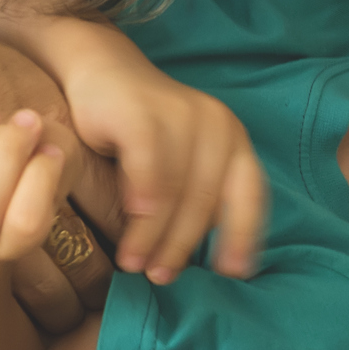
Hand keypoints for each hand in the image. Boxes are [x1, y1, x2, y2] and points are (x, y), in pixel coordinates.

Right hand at [59, 51, 264, 283]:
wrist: (99, 72)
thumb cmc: (139, 133)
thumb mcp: (178, 166)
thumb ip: (193, 201)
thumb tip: (201, 267)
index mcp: (233, 140)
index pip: (249, 196)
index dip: (243, 237)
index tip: (232, 275)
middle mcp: (218, 124)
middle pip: (206, 201)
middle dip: (183, 246)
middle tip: (161, 277)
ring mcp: (182, 114)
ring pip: (176, 190)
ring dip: (154, 234)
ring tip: (134, 264)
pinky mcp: (144, 113)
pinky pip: (149, 169)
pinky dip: (142, 204)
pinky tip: (129, 227)